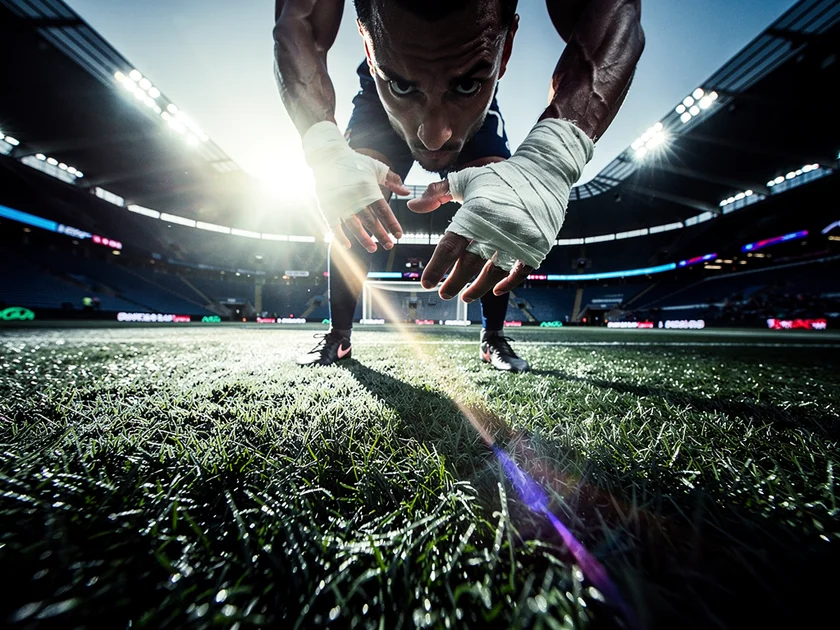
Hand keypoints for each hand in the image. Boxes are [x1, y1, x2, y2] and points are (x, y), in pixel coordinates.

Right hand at [332, 170, 409, 252]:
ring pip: (354, 226)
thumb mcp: (376, 167)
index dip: (392, 223)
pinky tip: (348, 246)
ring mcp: (340, 203)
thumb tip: (407, 192)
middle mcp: (354, 198)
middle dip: (381, 235)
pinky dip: (340, 236)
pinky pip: (334, 225)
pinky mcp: (327, 206)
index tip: (399, 235)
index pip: (383, 210)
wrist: (328, 156)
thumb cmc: (355, 162)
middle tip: (390, 245)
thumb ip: (393, 180)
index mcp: (368, 188)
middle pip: (370, 221)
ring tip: (373, 249)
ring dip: (363, 239)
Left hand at [408, 180, 531, 300]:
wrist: (545, 172)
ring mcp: (518, 239)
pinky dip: (508, 283)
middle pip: (470, 263)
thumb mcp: (466, 179)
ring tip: (465, 297)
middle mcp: (497, 228)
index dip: (436, 267)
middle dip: (454, 282)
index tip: (426, 283)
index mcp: (476, 213)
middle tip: (443, 294)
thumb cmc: (500, 177)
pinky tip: (495, 290)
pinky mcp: (537, 245)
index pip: (450, 246)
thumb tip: (412, 207)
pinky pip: (521, 271)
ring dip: (478, 288)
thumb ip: (437, 193)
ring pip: (494, 272)